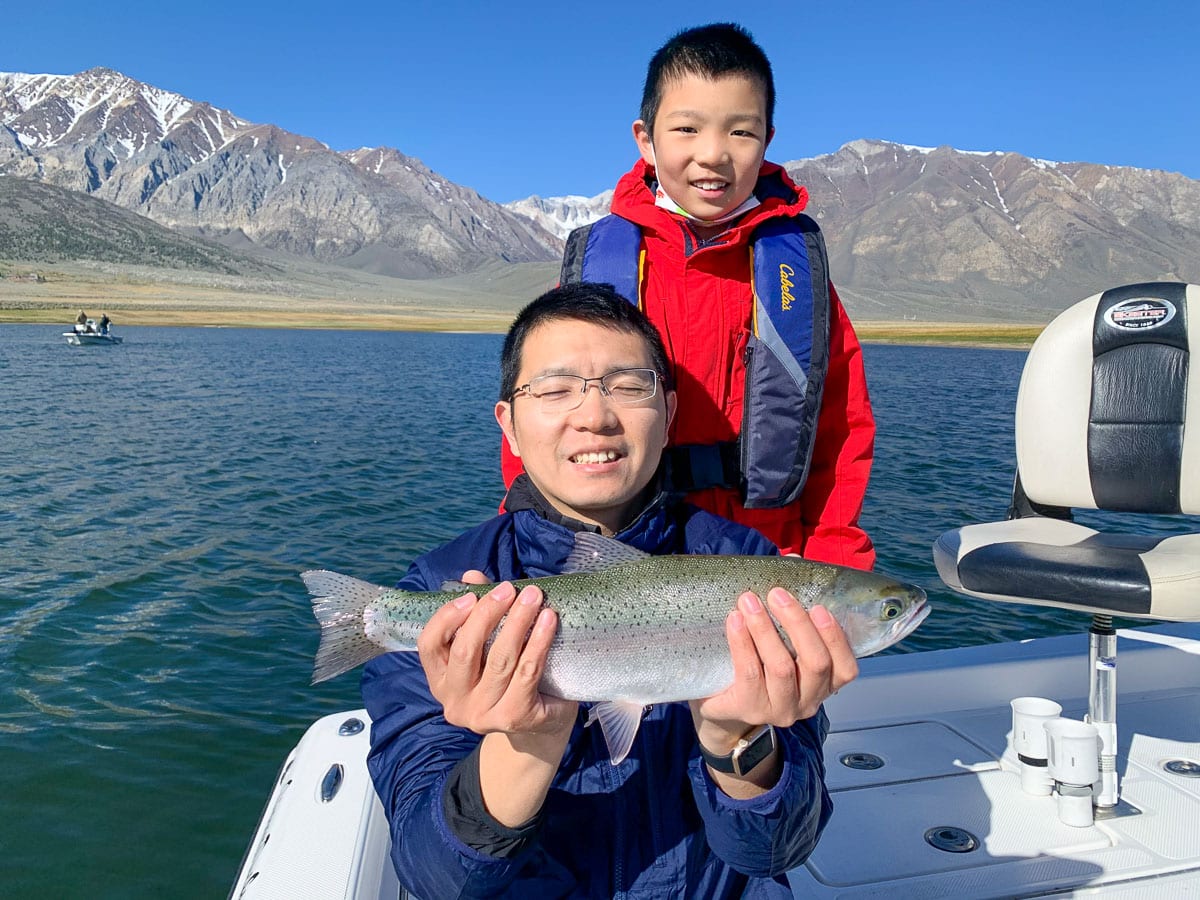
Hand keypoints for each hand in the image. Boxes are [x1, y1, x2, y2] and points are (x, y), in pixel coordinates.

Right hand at [417, 581, 577, 739]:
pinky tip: (548, 621)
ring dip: (518, 622)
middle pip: (465, 651)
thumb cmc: (509, 676)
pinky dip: (538, 643)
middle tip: (510, 590)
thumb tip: (472, 576)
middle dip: (488, 614)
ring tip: (534, 597)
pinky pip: (526, 673)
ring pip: (499, 660)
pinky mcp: (514, 717)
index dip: (446, 618)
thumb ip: (478, 611)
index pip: (428, 645)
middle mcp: (455, 702)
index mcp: (440, 680)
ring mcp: (482, 714)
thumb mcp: (489, 644)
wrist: (540, 724)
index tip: (471, 596)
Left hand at [689, 589, 857, 752]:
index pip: (846, 668)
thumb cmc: (759, 662)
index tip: (819, 606)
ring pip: (781, 667)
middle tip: (777, 594)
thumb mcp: (781, 640)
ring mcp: (779, 709)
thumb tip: (791, 562)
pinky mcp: (750, 709)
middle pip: (815, 663)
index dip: (836, 638)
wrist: (722, 702)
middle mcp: (808, 701)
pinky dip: (742, 643)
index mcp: (825, 684)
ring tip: (748, 600)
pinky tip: (735, 620)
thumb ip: (791, 607)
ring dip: (765, 629)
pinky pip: (749, 674)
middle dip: (797, 624)